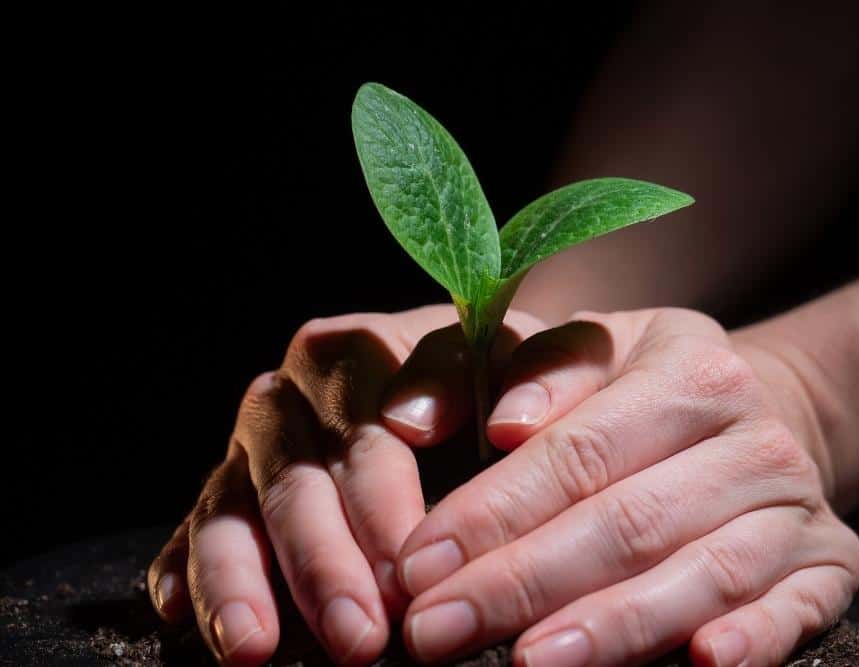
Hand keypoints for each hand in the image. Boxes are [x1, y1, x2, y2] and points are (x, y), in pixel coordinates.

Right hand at [147, 306, 542, 665]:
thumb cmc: (500, 380)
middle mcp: (293, 396)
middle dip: (325, 564)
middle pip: (297, 479)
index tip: (411, 572)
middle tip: (361, 639)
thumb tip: (511, 427)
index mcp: (360, 352)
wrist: (464, 384)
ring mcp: (252, 449)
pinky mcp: (223, 494)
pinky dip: (186, 573)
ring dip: (242, 581)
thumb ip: (543, 372)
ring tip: (257, 650)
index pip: (363, 429)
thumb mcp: (530, 361)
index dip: (384, 503)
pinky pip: (192, 532)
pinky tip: (180, 617)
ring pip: (231, 510)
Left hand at [396, 308, 858, 665]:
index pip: (579, 451)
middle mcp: (754, 438)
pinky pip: (798, 610)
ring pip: (705, 575)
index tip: (417, 565)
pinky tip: (706, 666)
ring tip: (533, 664)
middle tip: (438, 633)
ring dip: (617, 627)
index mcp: (691, 369)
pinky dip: (757, 641)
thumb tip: (440, 421)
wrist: (774, 412)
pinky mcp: (832, 565)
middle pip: (631, 521)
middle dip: (525, 584)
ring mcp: (798, 507)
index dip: (494, 513)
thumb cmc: (649, 389)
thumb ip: (511, 373)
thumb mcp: (591, 351)